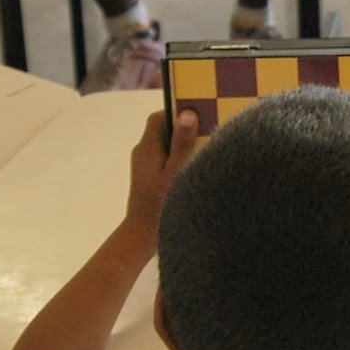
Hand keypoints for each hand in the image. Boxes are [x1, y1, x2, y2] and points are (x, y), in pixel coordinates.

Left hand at [123, 108, 200, 237]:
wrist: (142, 237)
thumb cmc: (159, 204)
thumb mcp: (175, 172)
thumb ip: (182, 144)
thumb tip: (187, 114)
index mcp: (146, 148)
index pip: (158, 118)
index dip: (177, 111)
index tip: (198, 114)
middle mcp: (143, 154)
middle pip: (163, 131)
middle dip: (184, 130)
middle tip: (207, 133)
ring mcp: (145, 167)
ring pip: (166, 147)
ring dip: (183, 147)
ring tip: (205, 152)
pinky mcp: (150, 180)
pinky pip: (166, 161)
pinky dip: (180, 161)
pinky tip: (195, 170)